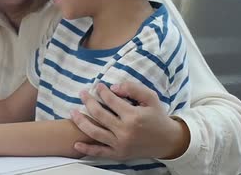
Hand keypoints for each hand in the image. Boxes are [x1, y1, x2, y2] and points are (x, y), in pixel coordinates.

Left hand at [71, 82, 189, 159]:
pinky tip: (76, 144)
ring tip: (73, 112)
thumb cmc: (158, 117)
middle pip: (99, 114)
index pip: (110, 100)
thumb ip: (132, 88)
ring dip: (81, 121)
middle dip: (88, 101)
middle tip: (82, 93)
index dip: (101, 91)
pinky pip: (99, 152)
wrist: (168, 141)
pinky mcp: (119, 154)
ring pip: (94, 132)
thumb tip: (113, 88)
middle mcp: (125, 131)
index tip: (98, 86)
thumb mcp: (150, 98)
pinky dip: (87, 150)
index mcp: (133, 116)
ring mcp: (120, 144)